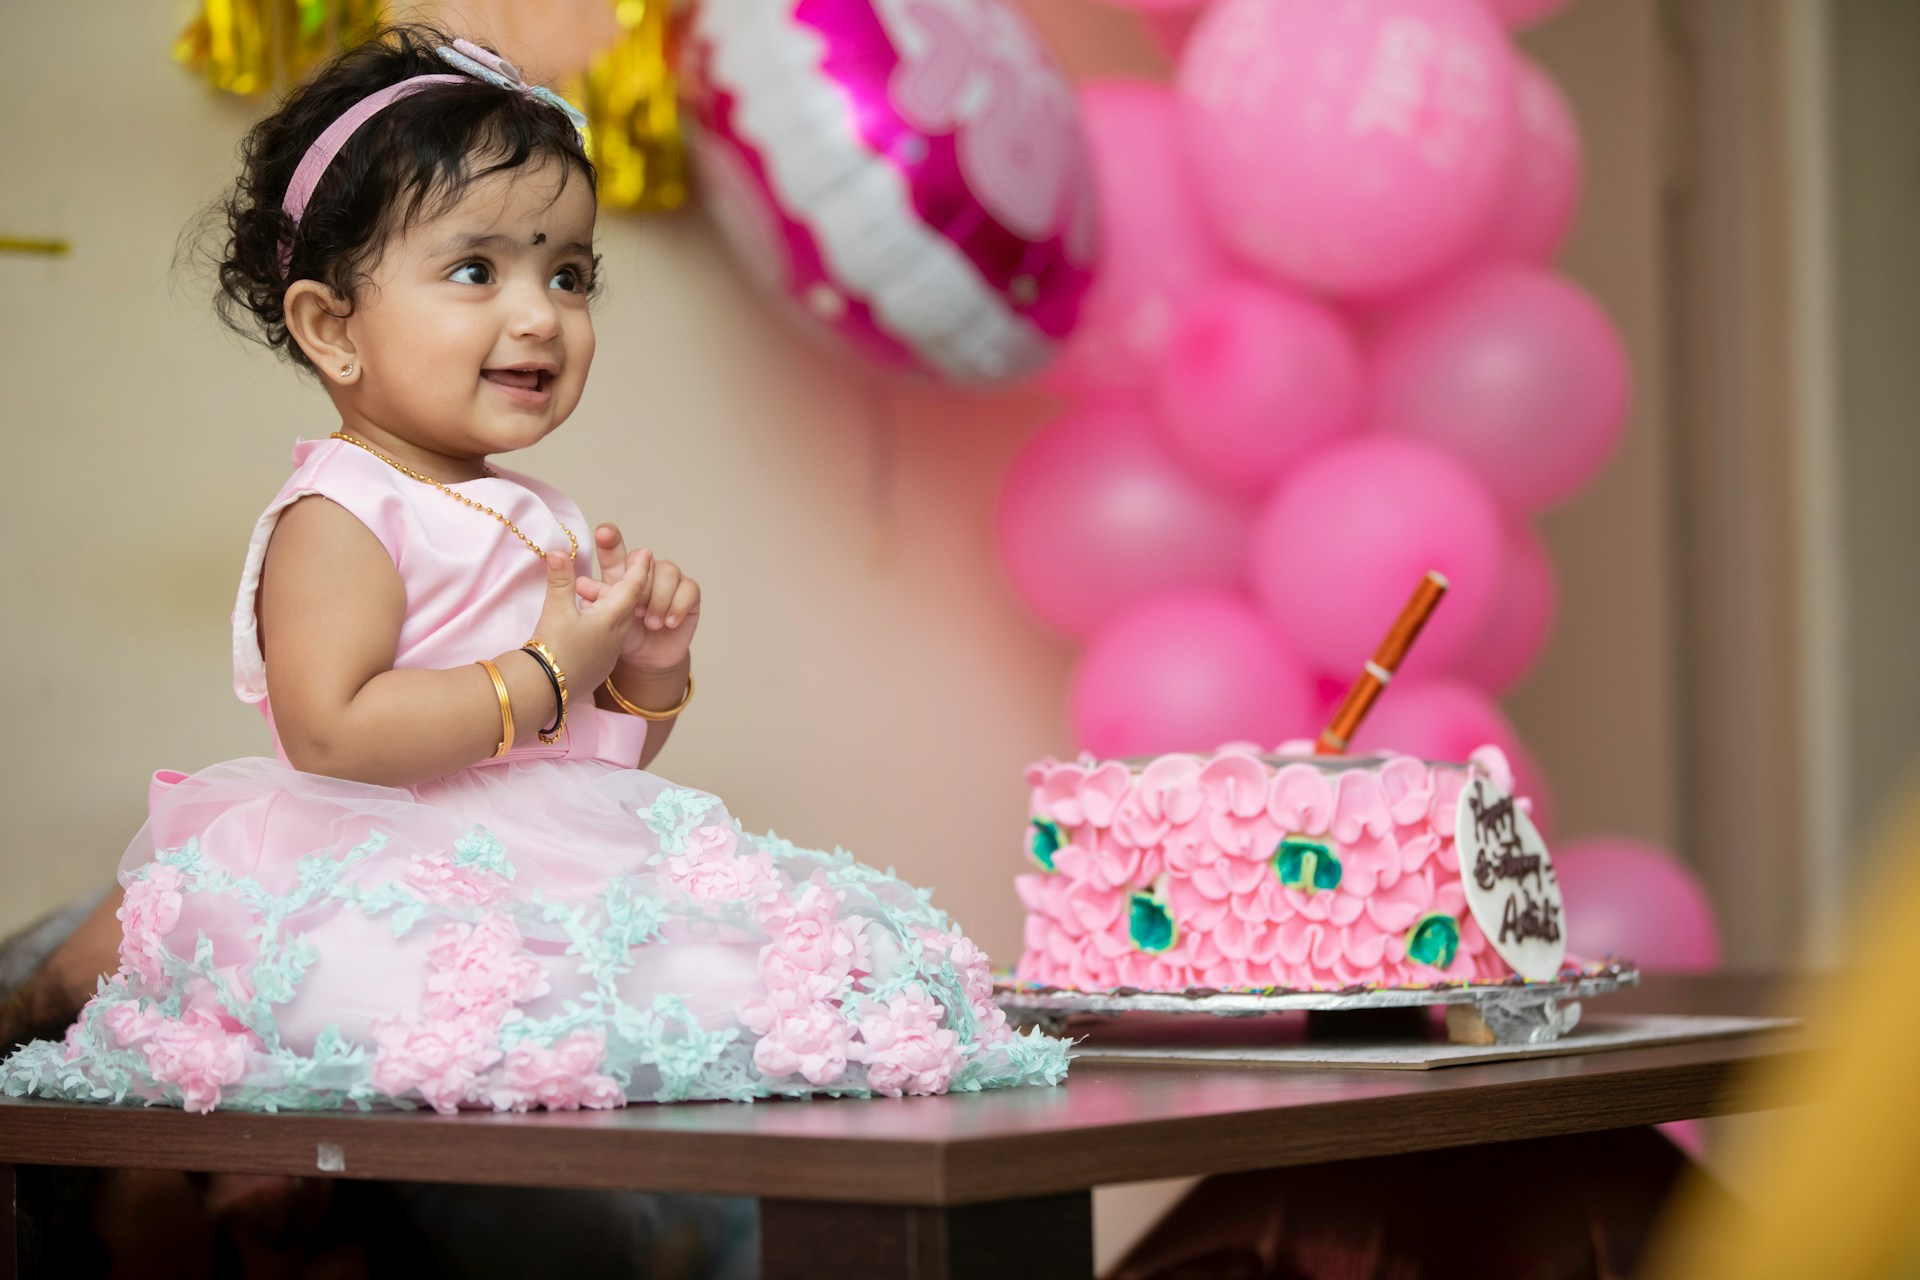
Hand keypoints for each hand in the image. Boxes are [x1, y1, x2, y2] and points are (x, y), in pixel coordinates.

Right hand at [530, 548, 648, 693]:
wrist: (546, 690)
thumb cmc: (553, 647)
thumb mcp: (556, 609)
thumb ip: (561, 579)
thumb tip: (558, 552)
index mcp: (612, 617)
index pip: (632, 587)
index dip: (639, 569)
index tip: (647, 554)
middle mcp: (617, 635)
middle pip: (628, 605)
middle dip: (629, 586)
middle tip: (630, 570)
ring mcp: (610, 653)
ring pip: (619, 622)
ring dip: (616, 607)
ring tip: (608, 595)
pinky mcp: (600, 666)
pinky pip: (610, 639)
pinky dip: (607, 625)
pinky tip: (595, 625)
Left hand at [573, 523, 700, 675]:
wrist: (646, 658)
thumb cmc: (623, 636)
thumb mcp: (607, 619)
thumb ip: (597, 600)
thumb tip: (582, 585)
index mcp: (620, 573)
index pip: (614, 549)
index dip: (609, 538)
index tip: (603, 533)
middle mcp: (645, 570)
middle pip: (644, 559)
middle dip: (641, 584)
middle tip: (636, 611)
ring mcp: (669, 580)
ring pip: (668, 571)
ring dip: (658, 599)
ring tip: (651, 622)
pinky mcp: (689, 593)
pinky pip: (688, 588)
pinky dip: (678, 606)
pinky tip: (669, 622)